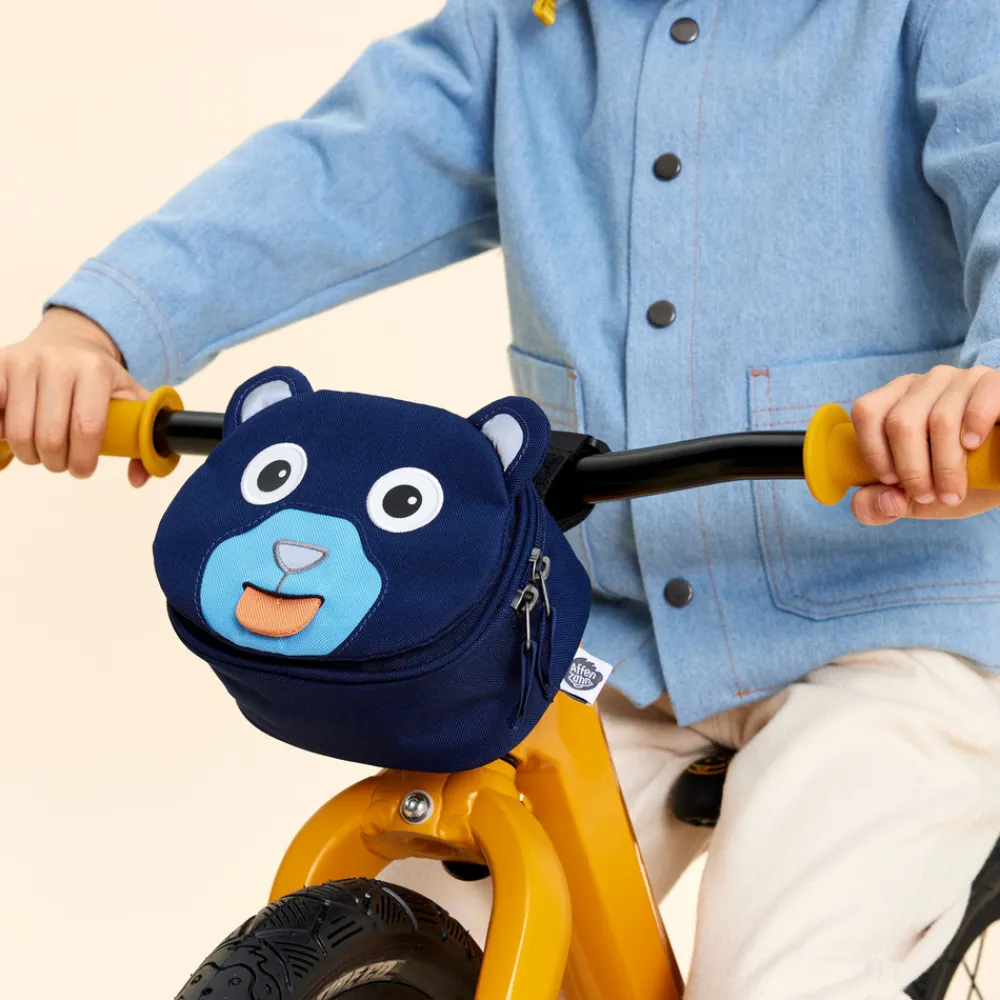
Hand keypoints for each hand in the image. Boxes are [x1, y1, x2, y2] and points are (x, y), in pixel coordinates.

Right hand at [0, 308, 149, 485]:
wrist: (69, 340)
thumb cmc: (100, 378)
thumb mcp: (131, 398)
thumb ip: (142, 437)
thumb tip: (138, 479)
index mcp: (95, 370)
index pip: (87, 428)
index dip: (83, 459)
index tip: (82, 470)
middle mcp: (58, 362)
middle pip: (50, 436)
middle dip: (56, 462)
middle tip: (61, 462)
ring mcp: (23, 362)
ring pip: (19, 431)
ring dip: (30, 454)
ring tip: (41, 451)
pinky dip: (3, 433)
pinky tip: (14, 434)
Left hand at [850, 364, 999, 524]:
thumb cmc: (956, 478)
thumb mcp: (913, 499)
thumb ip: (879, 505)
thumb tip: (884, 501)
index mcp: (896, 401)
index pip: (866, 412)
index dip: (874, 453)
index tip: (893, 483)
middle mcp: (925, 384)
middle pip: (900, 422)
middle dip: (911, 470)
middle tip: (928, 496)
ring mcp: (961, 379)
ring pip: (940, 420)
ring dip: (945, 467)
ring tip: (953, 493)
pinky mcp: (993, 383)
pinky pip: (979, 401)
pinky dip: (974, 427)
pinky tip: (974, 445)